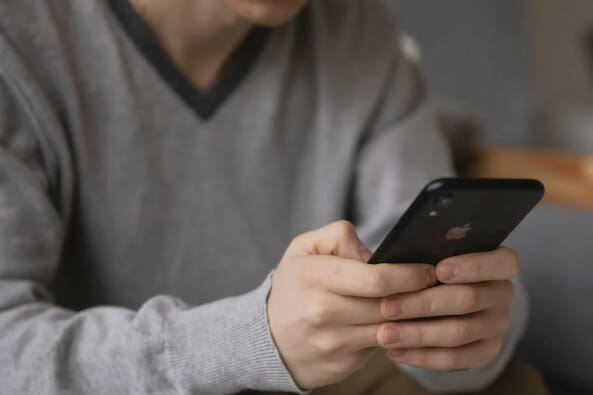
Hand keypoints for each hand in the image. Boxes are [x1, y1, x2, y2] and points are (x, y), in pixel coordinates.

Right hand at [267, 221, 436, 389]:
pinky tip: (400, 323)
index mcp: (314, 277)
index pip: (375, 279)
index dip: (409, 274)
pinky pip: (381, 348)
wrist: (267, 337)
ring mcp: (333, 343)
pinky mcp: (343, 365)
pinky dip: (396, 335)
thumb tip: (374, 254)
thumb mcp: (304, 248)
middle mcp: (323, 313)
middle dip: (419, 296)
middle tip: (436, 286)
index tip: (428, 270)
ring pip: (390, 329)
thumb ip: (338, 236)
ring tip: (423, 303)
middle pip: (389, 305)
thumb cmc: (293, 286)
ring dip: (412, 318)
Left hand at [380, 247, 518, 370]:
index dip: (473, 266)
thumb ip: (419, 251)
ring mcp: (497, 324)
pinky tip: (395, 351)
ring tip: (385, 334)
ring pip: (460, 332)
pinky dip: (423, 356)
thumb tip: (393, 256)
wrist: (433, 300)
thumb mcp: (426, 253)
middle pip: (470, 299)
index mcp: (497, 262)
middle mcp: (502, 293)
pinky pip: (456, 358)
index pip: (503, 262)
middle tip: (388, 307)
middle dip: (424, 303)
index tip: (439, 270)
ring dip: (418, 334)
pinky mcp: (486, 351)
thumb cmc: (427, 267)